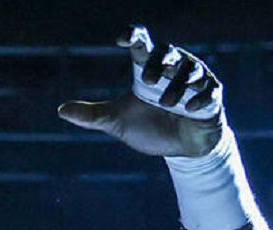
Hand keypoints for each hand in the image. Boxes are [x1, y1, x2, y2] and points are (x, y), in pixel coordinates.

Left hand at [58, 26, 225, 157]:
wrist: (179, 150)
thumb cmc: (149, 129)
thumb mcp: (117, 123)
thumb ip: (93, 116)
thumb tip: (61, 111)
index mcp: (149, 69)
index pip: (142, 43)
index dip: (133, 36)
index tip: (121, 38)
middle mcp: (173, 69)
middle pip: (168, 51)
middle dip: (160, 63)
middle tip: (148, 81)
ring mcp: (195, 81)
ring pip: (191, 69)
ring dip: (178, 85)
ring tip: (168, 104)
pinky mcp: (212, 96)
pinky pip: (211, 88)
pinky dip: (201, 96)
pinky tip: (190, 107)